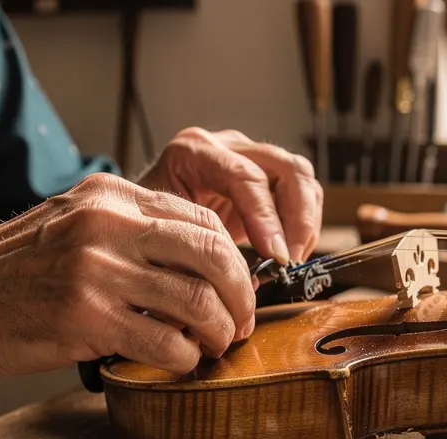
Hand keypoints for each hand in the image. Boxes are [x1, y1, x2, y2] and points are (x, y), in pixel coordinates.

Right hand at [0, 173, 255, 375]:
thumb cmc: (9, 271)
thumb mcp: (69, 224)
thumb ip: (127, 231)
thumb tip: (196, 264)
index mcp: (110, 196)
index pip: (201, 218)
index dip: (233, 258)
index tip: (238, 286)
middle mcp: (108, 225)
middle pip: (213, 255)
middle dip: (241, 295)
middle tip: (242, 322)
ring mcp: (98, 270)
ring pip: (198, 301)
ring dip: (220, 332)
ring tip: (216, 346)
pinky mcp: (87, 319)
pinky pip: (166, 342)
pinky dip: (185, 357)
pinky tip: (180, 362)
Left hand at [137, 128, 323, 264]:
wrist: (141, 214)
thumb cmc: (143, 225)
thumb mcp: (156, 233)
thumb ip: (191, 253)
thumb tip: (234, 284)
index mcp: (192, 152)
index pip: (244, 177)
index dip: (265, 218)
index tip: (276, 256)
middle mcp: (226, 146)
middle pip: (284, 168)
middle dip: (297, 219)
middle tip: (289, 262)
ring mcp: (249, 156)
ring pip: (300, 177)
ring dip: (305, 223)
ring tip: (290, 262)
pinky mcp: (264, 175)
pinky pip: (301, 192)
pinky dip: (303, 225)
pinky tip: (289, 254)